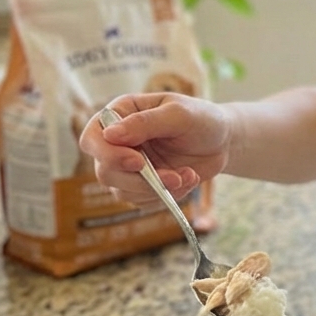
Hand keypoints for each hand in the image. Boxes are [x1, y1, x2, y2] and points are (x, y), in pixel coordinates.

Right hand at [78, 93, 233, 203]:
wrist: (223, 141)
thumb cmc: (202, 119)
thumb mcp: (179, 114)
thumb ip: (146, 123)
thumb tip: (110, 135)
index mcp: (121, 114)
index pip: (92, 138)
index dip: (108, 154)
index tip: (137, 162)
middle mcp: (119, 142)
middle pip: (104, 171)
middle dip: (139, 180)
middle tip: (172, 177)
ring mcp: (129, 166)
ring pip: (122, 190)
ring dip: (157, 189)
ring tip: (187, 176)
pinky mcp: (142, 185)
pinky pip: (142, 201)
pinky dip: (167, 196)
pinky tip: (188, 180)